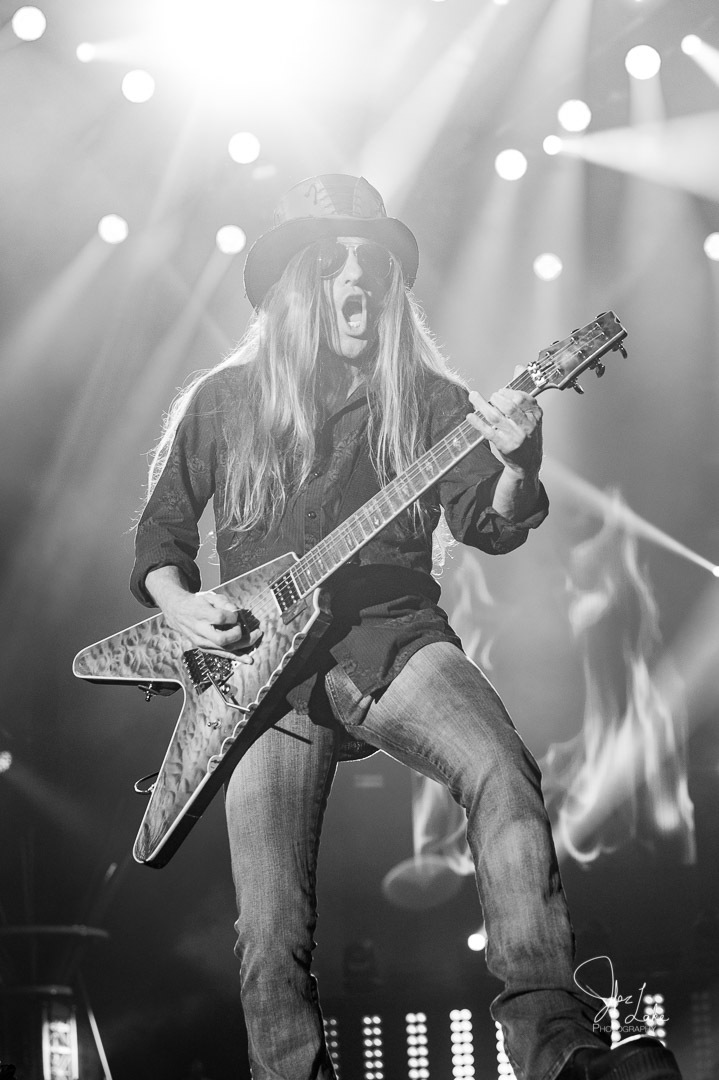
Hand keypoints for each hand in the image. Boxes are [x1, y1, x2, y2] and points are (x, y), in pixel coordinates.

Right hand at [145, 567, 260, 652]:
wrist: (178, 613)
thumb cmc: (196, 604)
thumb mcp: (209, 597)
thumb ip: (224, 603)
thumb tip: (237, 613)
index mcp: (200, 614)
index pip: (220, 618)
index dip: (232, 616)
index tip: (235, 613)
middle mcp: (200, 630)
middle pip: (223, 639)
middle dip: (238, 634)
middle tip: (243, 627)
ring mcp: (202, 642)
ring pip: (225, 649)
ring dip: (243, 645)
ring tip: (257, 636)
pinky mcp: (204, 648)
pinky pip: (222, 654)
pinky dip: (236, 656)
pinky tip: (248, 659)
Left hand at [467, 382, 542, 477]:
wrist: (529, 462)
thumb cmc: (528, 435)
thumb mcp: (530, 413)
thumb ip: (522, 390)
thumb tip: (519, 368)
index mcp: (536, 414)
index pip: (522, 398)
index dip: (508, 392)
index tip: (500, 392)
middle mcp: (527, 425)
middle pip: (509, 406)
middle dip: (497, 398)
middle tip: (491, 397)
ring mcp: (516, 436)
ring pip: (496, 417)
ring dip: (482, 405)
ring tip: (474, 397)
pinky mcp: (505, 445)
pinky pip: (488, 431)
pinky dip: (478, 422)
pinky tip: (471, 416)